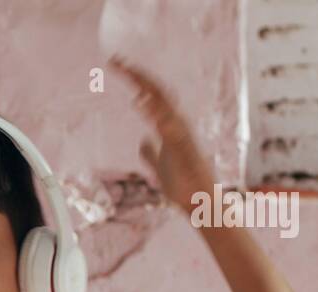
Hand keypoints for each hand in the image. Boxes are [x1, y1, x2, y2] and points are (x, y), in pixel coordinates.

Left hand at [110, 56, 215, 213]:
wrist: (200, 205)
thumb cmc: (183, 186)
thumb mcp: (160, 166)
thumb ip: (150, 153)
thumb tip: (142, 143)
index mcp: (170, 127)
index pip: (152, 97)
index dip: (137, 82)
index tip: (119, 67)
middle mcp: (178, 126)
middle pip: (157, 93)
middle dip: (138, 76)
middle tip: (117, 61)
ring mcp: (182, 137)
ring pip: (165, 106)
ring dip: (147, 89)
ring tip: (130, 75)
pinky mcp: (185, 151)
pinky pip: (171, 130)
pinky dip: (158, 116)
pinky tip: (142, 106)